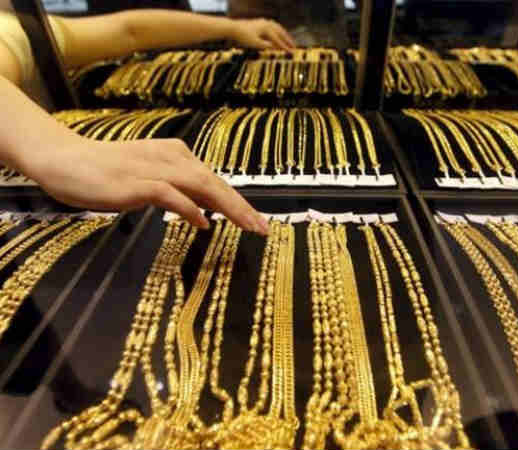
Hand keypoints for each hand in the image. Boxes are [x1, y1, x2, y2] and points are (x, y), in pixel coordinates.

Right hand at [21, 136, 268, 234]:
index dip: (238, 202)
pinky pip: (171, 195)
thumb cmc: (107, 173)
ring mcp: (154, 168)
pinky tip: (203, 223)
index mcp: (176, 155)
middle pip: (215, 183)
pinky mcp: (137, 182)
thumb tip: (206, 212)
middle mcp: (171, 157)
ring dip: (229, 207)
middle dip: (242, 207)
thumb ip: (179, 191)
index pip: (214, 181)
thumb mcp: (151, 180)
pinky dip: (190, 208)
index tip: (256, 221)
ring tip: (248, 226)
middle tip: (263, 228)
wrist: (66, 160)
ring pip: (202, 187)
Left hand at [230, 18, 295, 50]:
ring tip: (290, 41)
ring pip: (278, 28)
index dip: (285, 47)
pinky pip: (274, 26)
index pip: (278, 40)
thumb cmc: (243, 37)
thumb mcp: (255, 44)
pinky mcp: (261, 22)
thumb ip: (266, 46)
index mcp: (267, 29)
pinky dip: (279, 31)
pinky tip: (280, 34)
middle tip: (294, 47)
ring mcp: (264, 21)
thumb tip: (276, 48)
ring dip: (285, 35)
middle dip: (288, 40)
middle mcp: (267, 23)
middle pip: (281, 32)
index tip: (291, 53)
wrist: (233, 28)